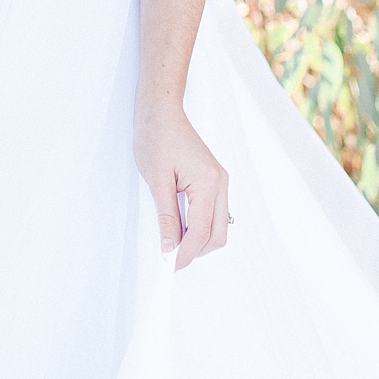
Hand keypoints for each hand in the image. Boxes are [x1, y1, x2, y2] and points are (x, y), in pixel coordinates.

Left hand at [133, 100, 229, 271]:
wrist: (162, 110)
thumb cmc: (156, 137)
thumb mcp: (157, 180)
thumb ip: (166, 217)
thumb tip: (169, 248)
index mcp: (209, 183)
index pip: (201, 232)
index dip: (186, 254)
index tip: (169, 267)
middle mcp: (221, 183)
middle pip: (218, 234)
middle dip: (196, 251)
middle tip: (170, 259)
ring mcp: (220, 181)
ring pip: (219, 226)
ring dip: (199, 240)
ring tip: (173, 243)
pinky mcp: (214, 180)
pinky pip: (214, 213)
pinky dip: (201, 226)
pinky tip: (181, 227)